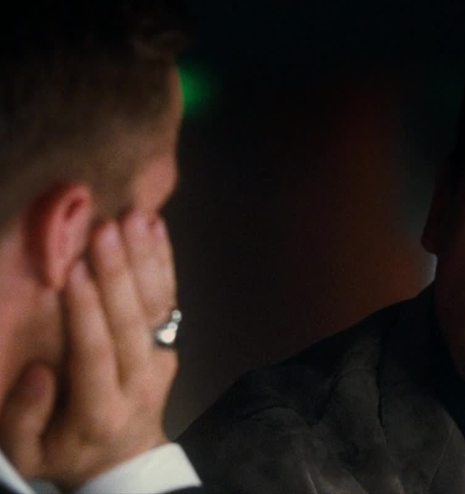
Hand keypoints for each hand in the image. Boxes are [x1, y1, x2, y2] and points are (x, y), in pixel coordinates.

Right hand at [0, 212, 178, 489]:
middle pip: (132, 322)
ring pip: (157, 305)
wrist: (125, 458)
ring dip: (145, 258)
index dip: (88, 313)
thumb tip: (40, 372)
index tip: (76, 272)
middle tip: (106, 230)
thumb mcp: (31, 454)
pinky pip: (169, 298)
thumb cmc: (69, 450)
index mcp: (101, 410)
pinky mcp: (169, 342)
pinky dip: (163, 262)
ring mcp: (161, 358)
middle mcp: (139, 380)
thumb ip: (26, 417)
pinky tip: (156, 227)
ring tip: (135, 217)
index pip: (97, 354)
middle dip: (119, 273)